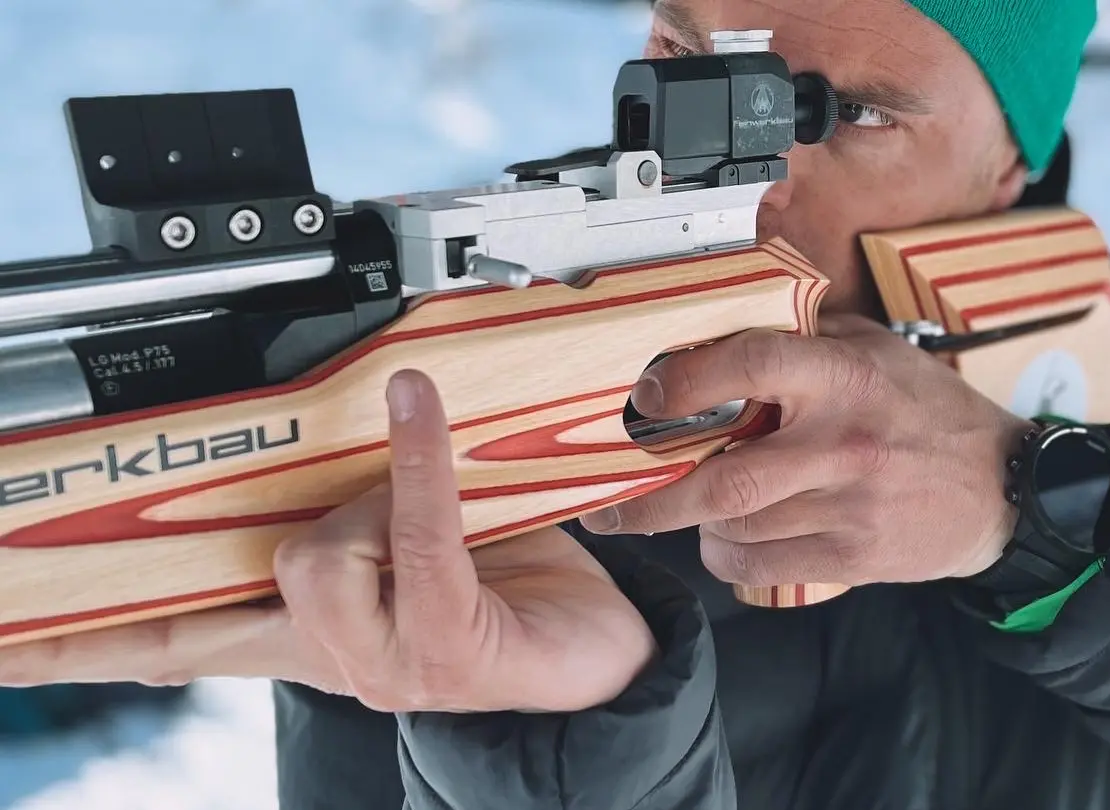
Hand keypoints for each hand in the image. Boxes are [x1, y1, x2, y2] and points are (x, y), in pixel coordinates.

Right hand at [0, 370, 656, 714]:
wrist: (601, 643)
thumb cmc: (506, 578)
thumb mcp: (402, 531)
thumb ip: (337, 503)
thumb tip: (280, 450)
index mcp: (307, 629)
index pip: (173, 640)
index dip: (84, 642)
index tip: (11, 640)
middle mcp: (335, 656)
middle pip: (259, 574)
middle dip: (312, 511)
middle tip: (379, 495)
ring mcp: (386, 664)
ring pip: (319, 561)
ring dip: (379, 500)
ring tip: (442, 502)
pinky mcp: (444, 647)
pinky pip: (413, 540)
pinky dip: (418, 462)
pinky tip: (421, 411)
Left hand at [582, 315, 1032, 587]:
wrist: (1001, 489)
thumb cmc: (927, 412)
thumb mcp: (876, 349)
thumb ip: (805, 338)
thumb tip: (721, 323)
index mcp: (843, 376)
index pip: (749, 365)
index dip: (684, 381)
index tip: (645, 397)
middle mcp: (842, 442)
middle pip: (725, 478)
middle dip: (651, 499)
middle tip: (609, 503)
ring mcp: (848, 504)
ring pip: (736, 526)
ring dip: (694, 524)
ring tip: (685, 510)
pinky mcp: (854, 556)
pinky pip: (762, 564)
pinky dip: (728, 555)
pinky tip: (728, 539)